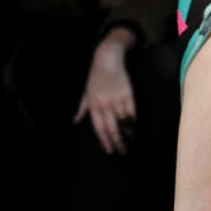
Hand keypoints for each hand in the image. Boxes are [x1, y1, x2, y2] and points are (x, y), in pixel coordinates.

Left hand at [75, 28, 136, 154]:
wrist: (107, 59)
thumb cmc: (96, 76)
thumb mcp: (86, 92)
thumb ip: (82, 108)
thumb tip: (76, 121)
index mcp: (93, 105)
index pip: (99, 128)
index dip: (105, 141)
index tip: (110, 151)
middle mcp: (105, 104)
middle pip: (112, 128)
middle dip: (117, 142)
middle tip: (122, 151)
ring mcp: (117, 99)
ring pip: (123, 122)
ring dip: (127, 133)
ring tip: (130, 142)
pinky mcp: (128, 93)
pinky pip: (132, 111)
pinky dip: (133, 120)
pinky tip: (134, 127)